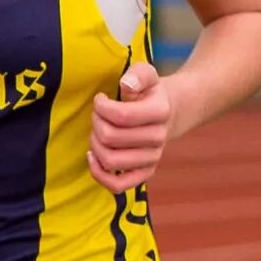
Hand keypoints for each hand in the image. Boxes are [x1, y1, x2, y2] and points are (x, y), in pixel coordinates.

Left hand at [88, 60, 169, 193]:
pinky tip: (93, 157)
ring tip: (97, 132)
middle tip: (97, 114)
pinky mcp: (145, 173)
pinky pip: (118, 186)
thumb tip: (126, 85)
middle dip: (96, 123)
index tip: (100, 99)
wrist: (168, 112)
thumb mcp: (147, 74)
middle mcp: (158, 138)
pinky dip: (99, 174)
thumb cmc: (149, 93)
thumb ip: (138, 74)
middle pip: (111, 137)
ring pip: (111, 161)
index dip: (101, 107)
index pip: (121, 115)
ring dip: (95, 145)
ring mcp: (152, 158)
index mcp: (160, 111)